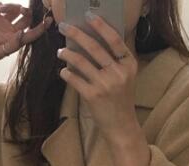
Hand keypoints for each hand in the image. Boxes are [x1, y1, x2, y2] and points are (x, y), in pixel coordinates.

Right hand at [0, 2, 52, 61]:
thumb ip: (11, 45)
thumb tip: (22, 34)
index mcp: (13, 41)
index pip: (30, 34)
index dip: (41, 28)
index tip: (49, 20)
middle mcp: (9, 31)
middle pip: (26, 19)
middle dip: (27, 13)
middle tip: (22, 10)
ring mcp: (2, 22)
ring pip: (15, 10)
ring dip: (13, 6)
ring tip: (2, 9)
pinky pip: (2, 5)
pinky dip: (1, 5)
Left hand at [57, 14, 139, 139]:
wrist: (121, 126)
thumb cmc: (120, 99)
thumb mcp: (125, 77)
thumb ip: (115, 60)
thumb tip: (91, 40)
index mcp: (129, 64)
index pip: (114, 39)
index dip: (100, 26)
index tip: (88, 15)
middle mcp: (118, 73)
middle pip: (94, 47)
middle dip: (76, 34)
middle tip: (64, 27)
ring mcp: (105, 85)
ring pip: (80, 62)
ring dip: (67, 54)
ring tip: (60, 51)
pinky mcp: (92, 96)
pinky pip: (74, 79)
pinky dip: (66, 73)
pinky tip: (63, 71)